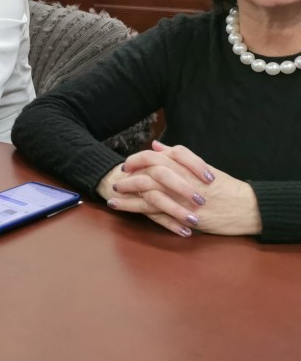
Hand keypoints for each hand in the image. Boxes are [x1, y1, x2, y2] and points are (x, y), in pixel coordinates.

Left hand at [99, 140, 261, 236]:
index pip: (154, 157)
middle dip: (129, 176)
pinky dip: (136, 209)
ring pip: (146, 191)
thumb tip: (156, 146)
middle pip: (146, 173)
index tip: (128, 165)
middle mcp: (181, 178)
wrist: (246, 208)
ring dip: (128, 193)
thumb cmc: (226, 188)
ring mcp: (180, 197)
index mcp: (185, 165)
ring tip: (114, 195)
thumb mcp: (202, 167)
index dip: (137, 160)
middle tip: (118, 180)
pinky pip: (154, 210)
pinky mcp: (182, 214)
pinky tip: (123, 209)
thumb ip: (178, 157)